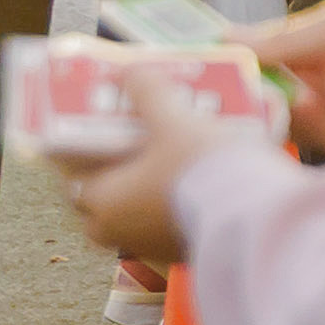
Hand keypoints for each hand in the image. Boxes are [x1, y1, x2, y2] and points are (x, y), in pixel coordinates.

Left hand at [61, 73, 261, 270]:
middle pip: (103, 202)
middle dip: (115, 178)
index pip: (75, 180)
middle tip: (136, 150)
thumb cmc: (198, 167)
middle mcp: (116, 229)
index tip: (100, 137)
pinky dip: (171, 208)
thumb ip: (148, 93)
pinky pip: (164, 226)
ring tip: (171, 165)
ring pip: (133, 217)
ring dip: (144, 194)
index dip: (85, 157)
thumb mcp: (173, 120)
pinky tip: (195, 186)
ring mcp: (148, 246)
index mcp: (101, 200)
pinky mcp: (179, 252)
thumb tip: (131, 72)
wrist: (249, 211)